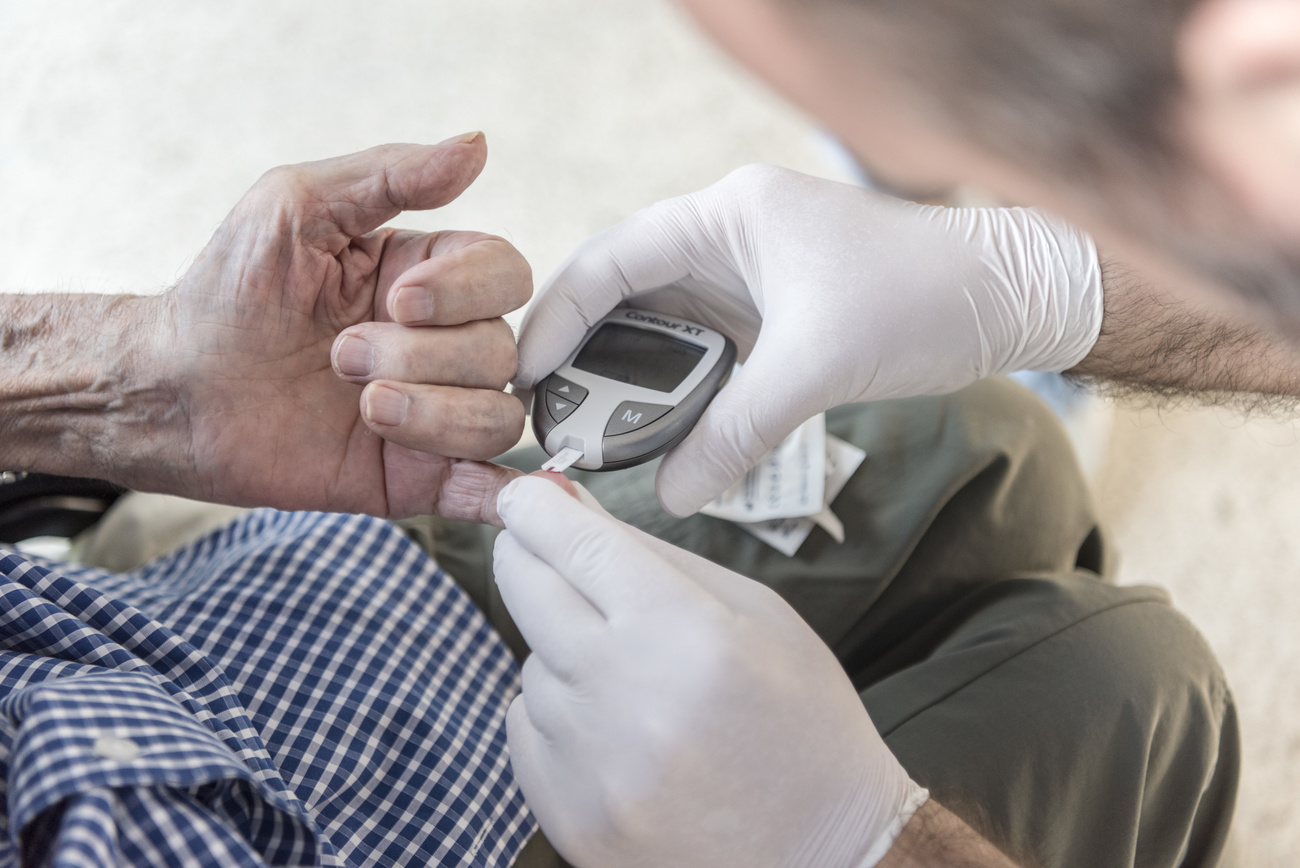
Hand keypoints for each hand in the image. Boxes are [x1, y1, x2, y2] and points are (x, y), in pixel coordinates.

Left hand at [160, 136, 530, 521]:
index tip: (396, 298)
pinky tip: (487, 491)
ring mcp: (433, 412)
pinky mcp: (413, 476)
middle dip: (421, 355)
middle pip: (501, 350)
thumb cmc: (228, 292)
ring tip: (361, 406)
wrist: (174, 390)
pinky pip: (484, 487)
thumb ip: (391, 174)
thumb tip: (476, 146)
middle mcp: (440, 345)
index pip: (506, 275)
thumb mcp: (297, 205)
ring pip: (497, 416)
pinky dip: (500, 493)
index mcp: (428, 277)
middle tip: (342, 356)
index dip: (465, 291)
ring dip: (432, 413)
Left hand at [493, 475, 928, 867]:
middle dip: (529, 556)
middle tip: (546, 548)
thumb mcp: (754, 613)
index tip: (524, 494)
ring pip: (530, 662)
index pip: (579, 545)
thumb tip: (570, 507)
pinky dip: (557, 713)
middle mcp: (627, 698)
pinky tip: (614, 725)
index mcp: (686, 635)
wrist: (821, 852)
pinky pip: (525, 727)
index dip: (539, 508)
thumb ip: (653, 556)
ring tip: (631, 673)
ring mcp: (590, 765)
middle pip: (528, 591)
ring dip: (560, 648)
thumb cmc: (801, 720)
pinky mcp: (566, 814)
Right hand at [515, 165, 1101, 515]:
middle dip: (584, 349)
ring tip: (590, 426)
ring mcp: (751, 270)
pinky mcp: (773, 307)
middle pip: (626, 288)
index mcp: (727, 216)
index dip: (558, 317)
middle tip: (548, 411)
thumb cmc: (920, 302)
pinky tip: (658, 425)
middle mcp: (729, 234)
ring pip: (662, 319)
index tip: (524, 374)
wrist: (1007, 298)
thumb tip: (674, 496)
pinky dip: (677, 382)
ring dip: (629, 370)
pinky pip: (703, 343)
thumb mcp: (815, 367)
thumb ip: (736, 433)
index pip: (612, 259)